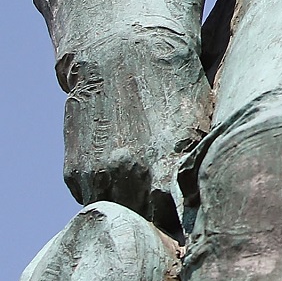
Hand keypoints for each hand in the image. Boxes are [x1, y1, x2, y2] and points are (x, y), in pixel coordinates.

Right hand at [57, 33, 212, 234]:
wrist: (122, 55)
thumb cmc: (174, 84)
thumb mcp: (197, 123)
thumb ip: (196, 164)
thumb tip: (206, 197)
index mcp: (168, 167)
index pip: (181, 221)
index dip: (188, 224)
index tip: (198, 225)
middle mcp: (130, 177)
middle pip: (149, 223)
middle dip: (162, 221)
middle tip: (174, 213)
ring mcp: (99, 176)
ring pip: (119, 215)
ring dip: (132, 209)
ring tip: (148, 193)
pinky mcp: (75, 174)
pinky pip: (94, 199)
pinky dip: (108, 194)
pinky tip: (121, 173)